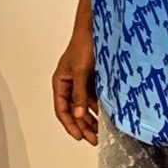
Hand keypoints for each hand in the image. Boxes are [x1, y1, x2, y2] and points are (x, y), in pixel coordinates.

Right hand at [52, 28, 98, 144]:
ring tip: (101, 130)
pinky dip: (99, 107)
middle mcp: (70, 84)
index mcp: (60, 82)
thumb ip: (79, 93)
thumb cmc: (83, 45)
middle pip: (74, 110)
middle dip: (83, 125)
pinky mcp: (93, 78)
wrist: (97, 28)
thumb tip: (78, 113)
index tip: (79, 136)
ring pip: (85, 105)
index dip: (70, 124)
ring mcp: (82, 82)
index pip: (62, 109)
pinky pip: (94, 97)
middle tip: (93, 139)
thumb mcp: (80, 71)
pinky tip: (106, 115)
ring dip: (91, 118)